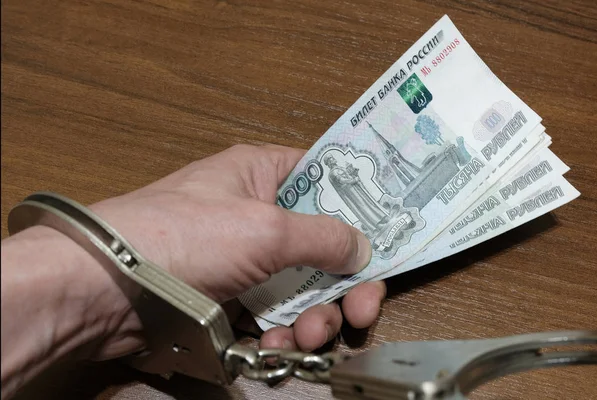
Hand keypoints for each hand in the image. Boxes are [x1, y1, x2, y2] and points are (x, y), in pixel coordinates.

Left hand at [90, 144, 385, 357]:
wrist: (109, 291)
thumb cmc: (181, 236)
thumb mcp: (265, 228)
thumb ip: (323, 236)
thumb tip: (362, 246)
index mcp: (262, 173)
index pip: (326, 178)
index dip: (360, 203)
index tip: (390, 234)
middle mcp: (256, 211)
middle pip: (322, 242)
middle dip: (346, 279)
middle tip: (364, 306)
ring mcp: (243, 257)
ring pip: (303, 284)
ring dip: (318, 312)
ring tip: (316, 331)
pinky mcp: (231, 296)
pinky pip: (276, 311)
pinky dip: (287, 329)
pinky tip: (286, 341)